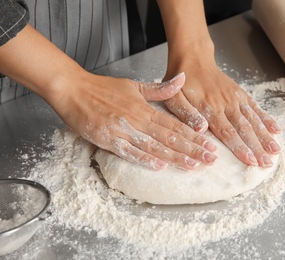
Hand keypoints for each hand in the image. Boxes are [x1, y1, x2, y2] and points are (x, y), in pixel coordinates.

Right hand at [49, 72, 216, 170]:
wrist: (73, 89)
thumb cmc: (103, 88)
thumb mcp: (134, 85)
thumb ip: (159, 89)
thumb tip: (182, 79)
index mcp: (145, 108)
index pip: (175, 125)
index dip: (194, 136)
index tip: (210, 145)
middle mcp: (138, 120)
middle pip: (169, 138)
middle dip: (192, 149)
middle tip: (211, 159)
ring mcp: (123, 130)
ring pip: (153, 146)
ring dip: (174, 157)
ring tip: (193, 165)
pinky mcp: (108, 139)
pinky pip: (129, 151)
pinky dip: (144, 159)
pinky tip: (159, 166)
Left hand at [163, 61, 280, 167]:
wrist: (193, 59)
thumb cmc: (181, 83)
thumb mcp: (173, 98)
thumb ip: (186, 114)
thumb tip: (201, 129)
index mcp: (210, 108)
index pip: (227, 132)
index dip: (240, 148)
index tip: (251, 160)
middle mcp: (226, 104)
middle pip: (244, 129)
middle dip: (257, 148)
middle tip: (267, 163)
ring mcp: (235, 98)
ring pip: (253, 120)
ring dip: (265, 136)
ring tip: (275, 151)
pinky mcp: (240, 94)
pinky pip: (255, 107)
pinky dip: (266, 119)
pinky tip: (276, 129)